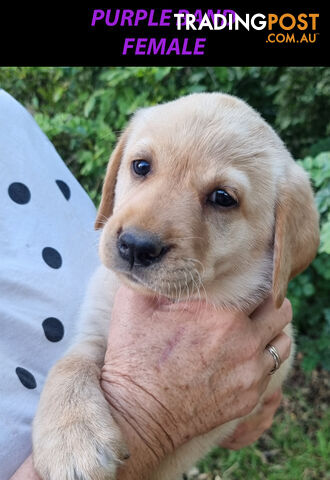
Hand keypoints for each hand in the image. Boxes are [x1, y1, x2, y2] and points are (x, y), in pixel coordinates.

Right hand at [101, 286, 291, 478]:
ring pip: (283, 340)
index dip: (249, 279)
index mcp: (221, 313)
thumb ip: (158, 276)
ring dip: (271, 330)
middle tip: (249, 302)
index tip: (238, 281)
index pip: (259, 284)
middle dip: (267, 302)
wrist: (138, 412)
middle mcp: (245, 341)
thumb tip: (169, 258)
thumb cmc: (134, 356)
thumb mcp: (135, 303)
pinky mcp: (250, 396)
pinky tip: (240, 356)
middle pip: (280, 310)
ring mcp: (251, 372)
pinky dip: (262, 358)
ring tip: (251, 328)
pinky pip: (272, 369)